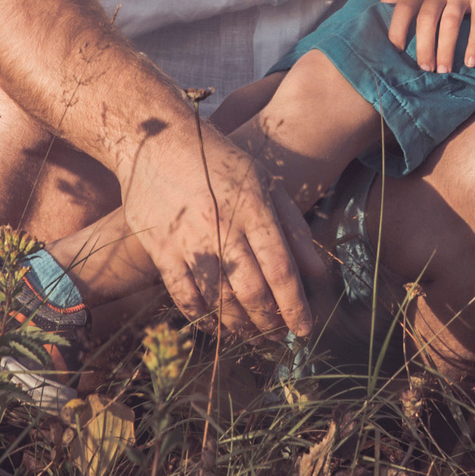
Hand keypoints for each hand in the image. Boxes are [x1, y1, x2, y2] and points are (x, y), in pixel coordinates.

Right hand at [120, 117, 324, 335]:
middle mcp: (222, 226)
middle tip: (277, 335)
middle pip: (251, 290)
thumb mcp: (264, 183)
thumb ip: (294, 228)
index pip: (281, 269)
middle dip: (269, 321)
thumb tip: (318, 273)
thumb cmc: (219, 161)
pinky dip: (201, 316)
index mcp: (254, 208)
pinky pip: (183, 294)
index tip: (304, 329)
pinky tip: (214, 325)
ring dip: (238, 325)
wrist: (156, 140)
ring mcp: (188, 239)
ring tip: (251, 335)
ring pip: (218, 298)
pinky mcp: (160, 248)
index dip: (294, 306)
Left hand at [381, 0, 474, 71]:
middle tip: (424, 69)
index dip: (396, 29)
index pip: (403, 7)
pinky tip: (471, 62)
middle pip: (426, 19)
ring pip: (450, 23)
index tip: (395, 52)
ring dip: (446, 49)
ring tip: (444, 71)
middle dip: (424, 46)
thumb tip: (380, 9)